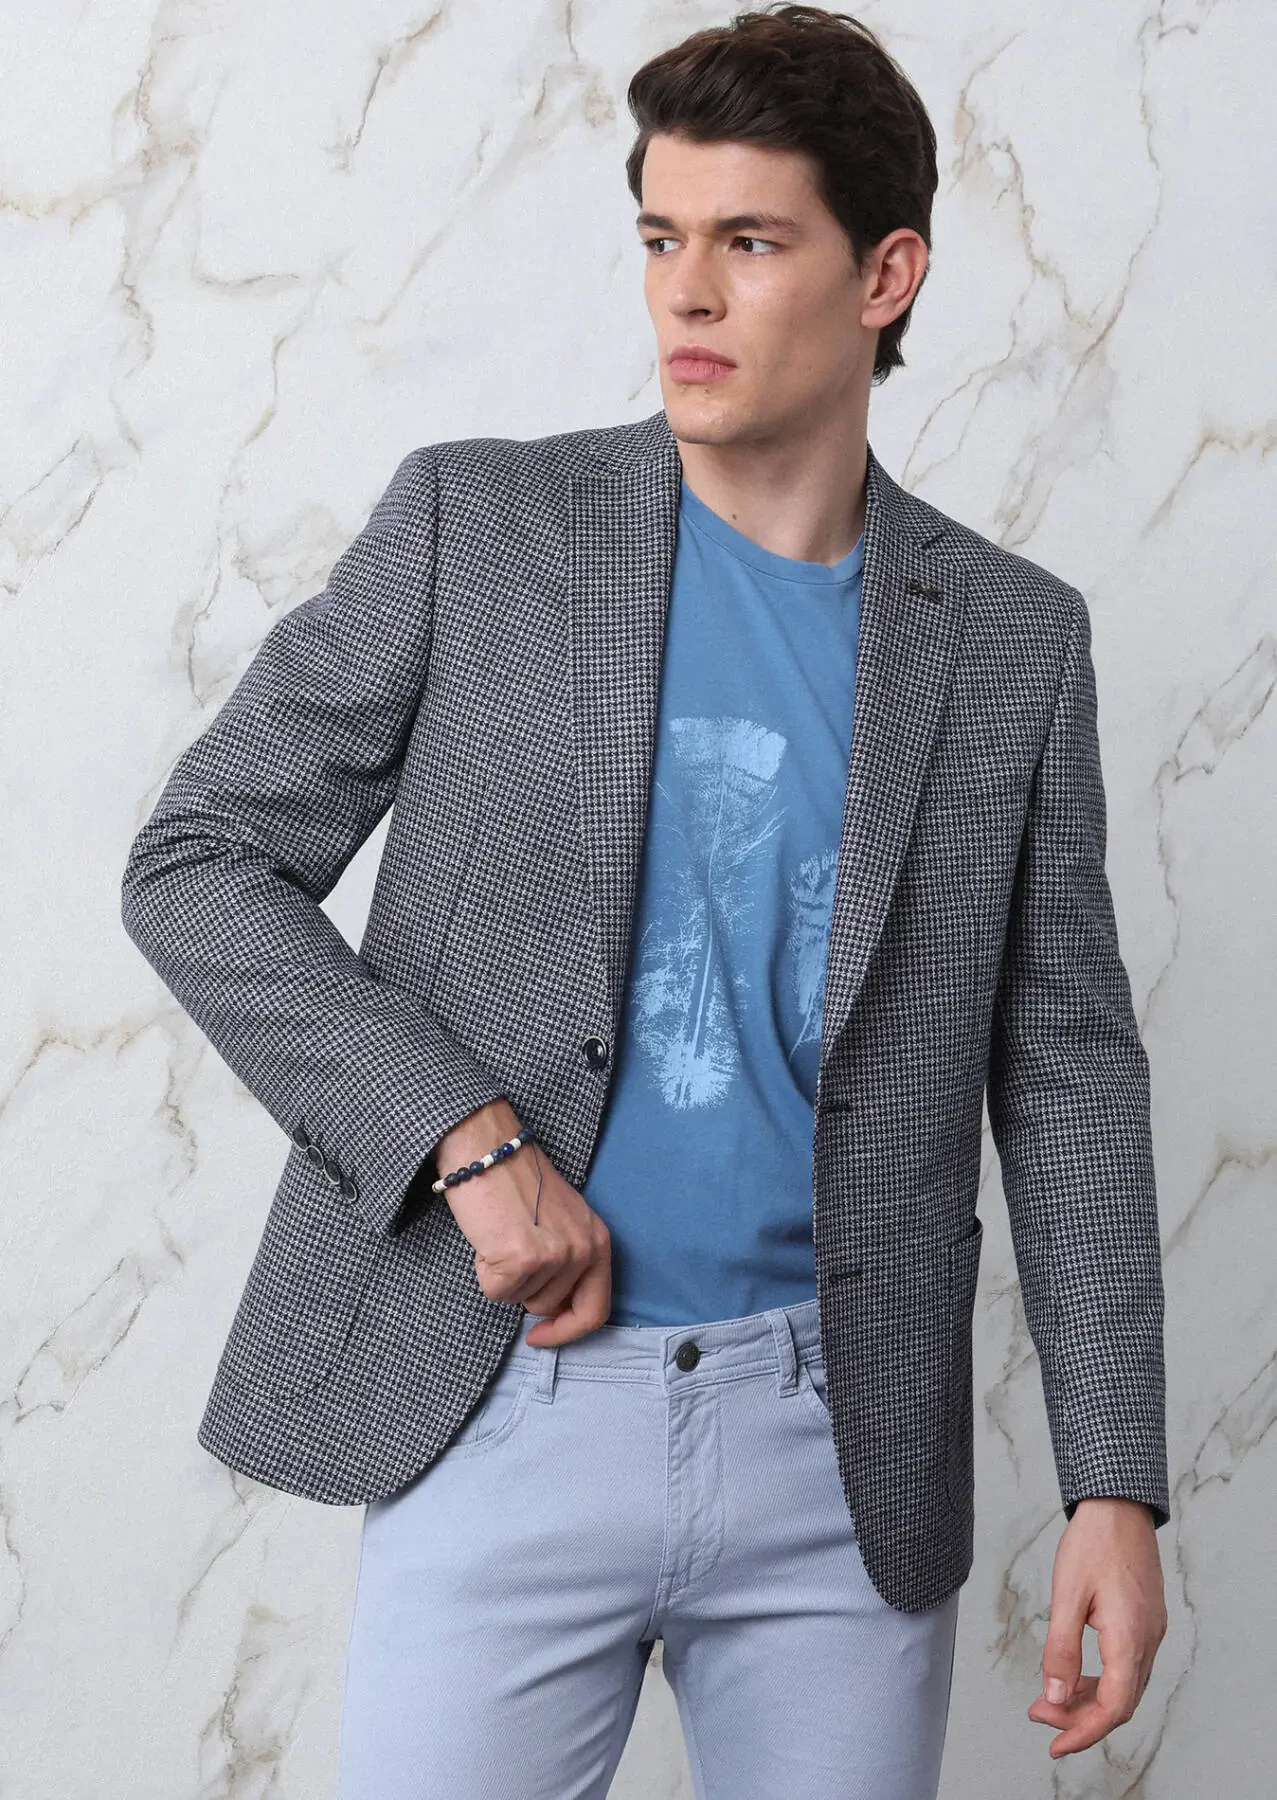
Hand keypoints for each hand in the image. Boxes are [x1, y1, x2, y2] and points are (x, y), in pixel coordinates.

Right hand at [434, 1101, 612, 1346]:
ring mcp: (556, 1255)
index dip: (566, 1331)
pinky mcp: (523, 1258)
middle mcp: (584, 1249)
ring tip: (501, 1235)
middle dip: (525, 1290)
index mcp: (598, 1240)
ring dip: (504, 1277)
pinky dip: (485, 1271)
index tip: (540, 1335)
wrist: (486, 1149)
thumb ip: (568, 1262)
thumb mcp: (561, 1221)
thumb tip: (553, 1309)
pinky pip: (496, 1292)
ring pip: (520, 1301)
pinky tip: (488, 1238)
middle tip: (512, 1252)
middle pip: (550, 1308)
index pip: (595, 1310)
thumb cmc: (515, 1181)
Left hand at [1029, 1496, 1167, 1757]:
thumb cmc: (1093, 1542)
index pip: (1113, 1707)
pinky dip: (1100, 1679)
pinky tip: (1074, 1674)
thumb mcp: (1067, 1594)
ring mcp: (1150, 1631)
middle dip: (1079, 1718)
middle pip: (1119, 1702)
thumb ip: (1061, 1649)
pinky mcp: (1145, 1621)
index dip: (1083, 1732)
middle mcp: (1147, 1640)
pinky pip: (1126, 1666)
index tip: (1054, 1743)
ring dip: (1088, 1699)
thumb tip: (1054, 1698)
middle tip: (1039, 1716)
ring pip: (1123, 1686)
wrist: (1119, 1504)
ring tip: (1049, 1699)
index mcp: (1130, 1638)